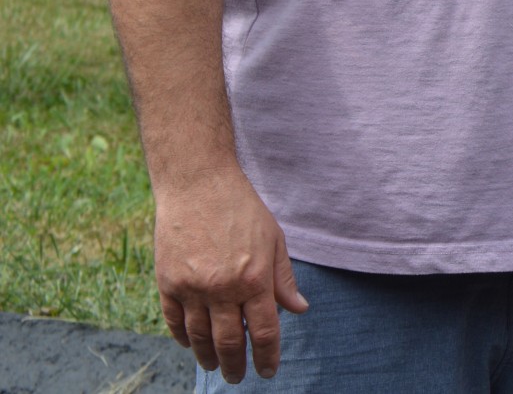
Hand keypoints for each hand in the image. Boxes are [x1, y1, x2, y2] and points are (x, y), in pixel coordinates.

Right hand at [153, 169, 307, 382]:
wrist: (198, 184)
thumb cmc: (242, 209)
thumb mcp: (274, 239)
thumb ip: (284, 279)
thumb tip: (298, 310)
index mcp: (255, 278)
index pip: (264, 331)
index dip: (267, 356)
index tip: (268, 371)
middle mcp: (223, 288)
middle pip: (230, 342)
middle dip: (236, 365)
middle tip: (239, 377)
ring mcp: (192, 287)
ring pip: (199, 337)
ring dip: (208, 357)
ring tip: (215, 366)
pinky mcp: (168, 282)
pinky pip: (174, 321)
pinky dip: (183, 338)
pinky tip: (191, 345)